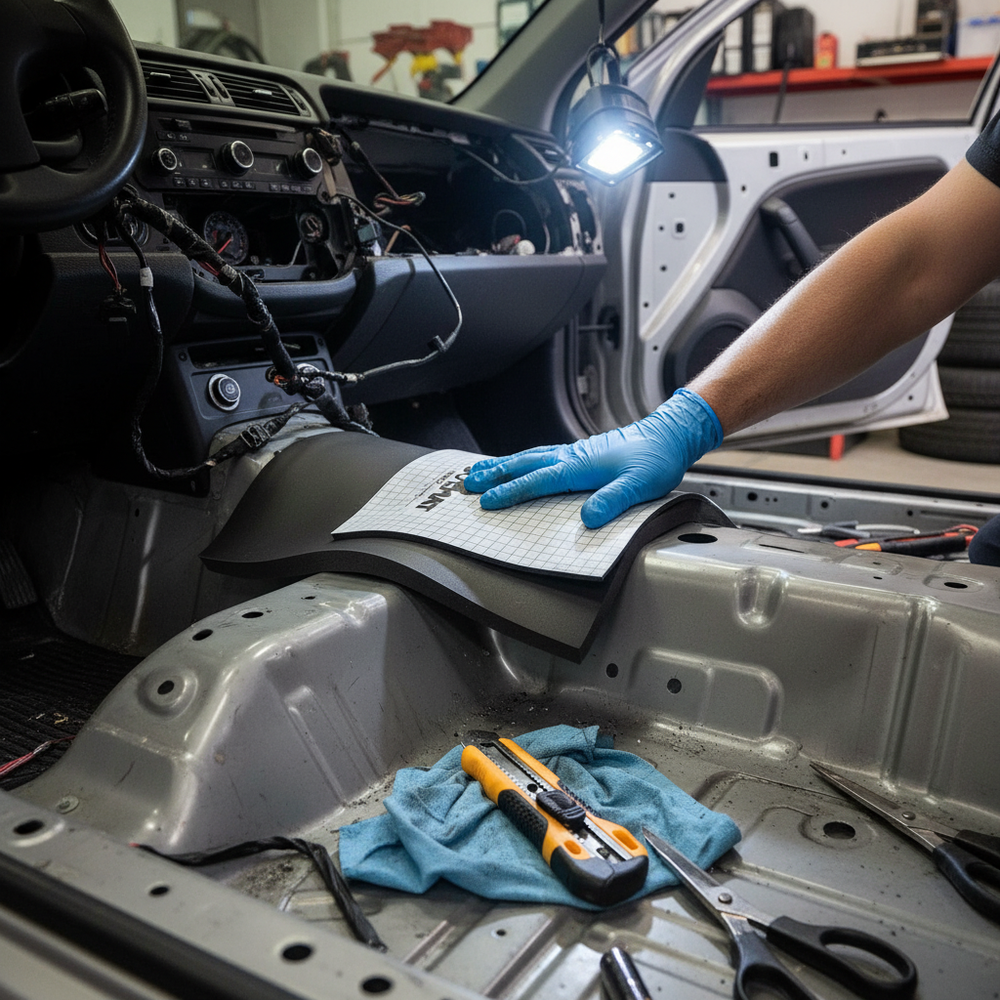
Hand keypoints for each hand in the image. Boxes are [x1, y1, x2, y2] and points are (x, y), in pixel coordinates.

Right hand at [464, 388, 722, 527]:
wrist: (670, 434)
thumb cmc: (656, 458)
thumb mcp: (640, 485)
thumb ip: (613, 500)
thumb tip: (588, 518)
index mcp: (581, 466)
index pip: (538, 481)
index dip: (511, 492)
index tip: (488, 500)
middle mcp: (573, 456)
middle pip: (525, 464)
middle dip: (496, 474)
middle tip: (469, 482)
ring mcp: (576, 452)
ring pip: (531, 457)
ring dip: (505, 464)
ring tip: (482, 469)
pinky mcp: (582, 452)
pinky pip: (543, 455)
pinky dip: (524, 459)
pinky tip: (521, 463)